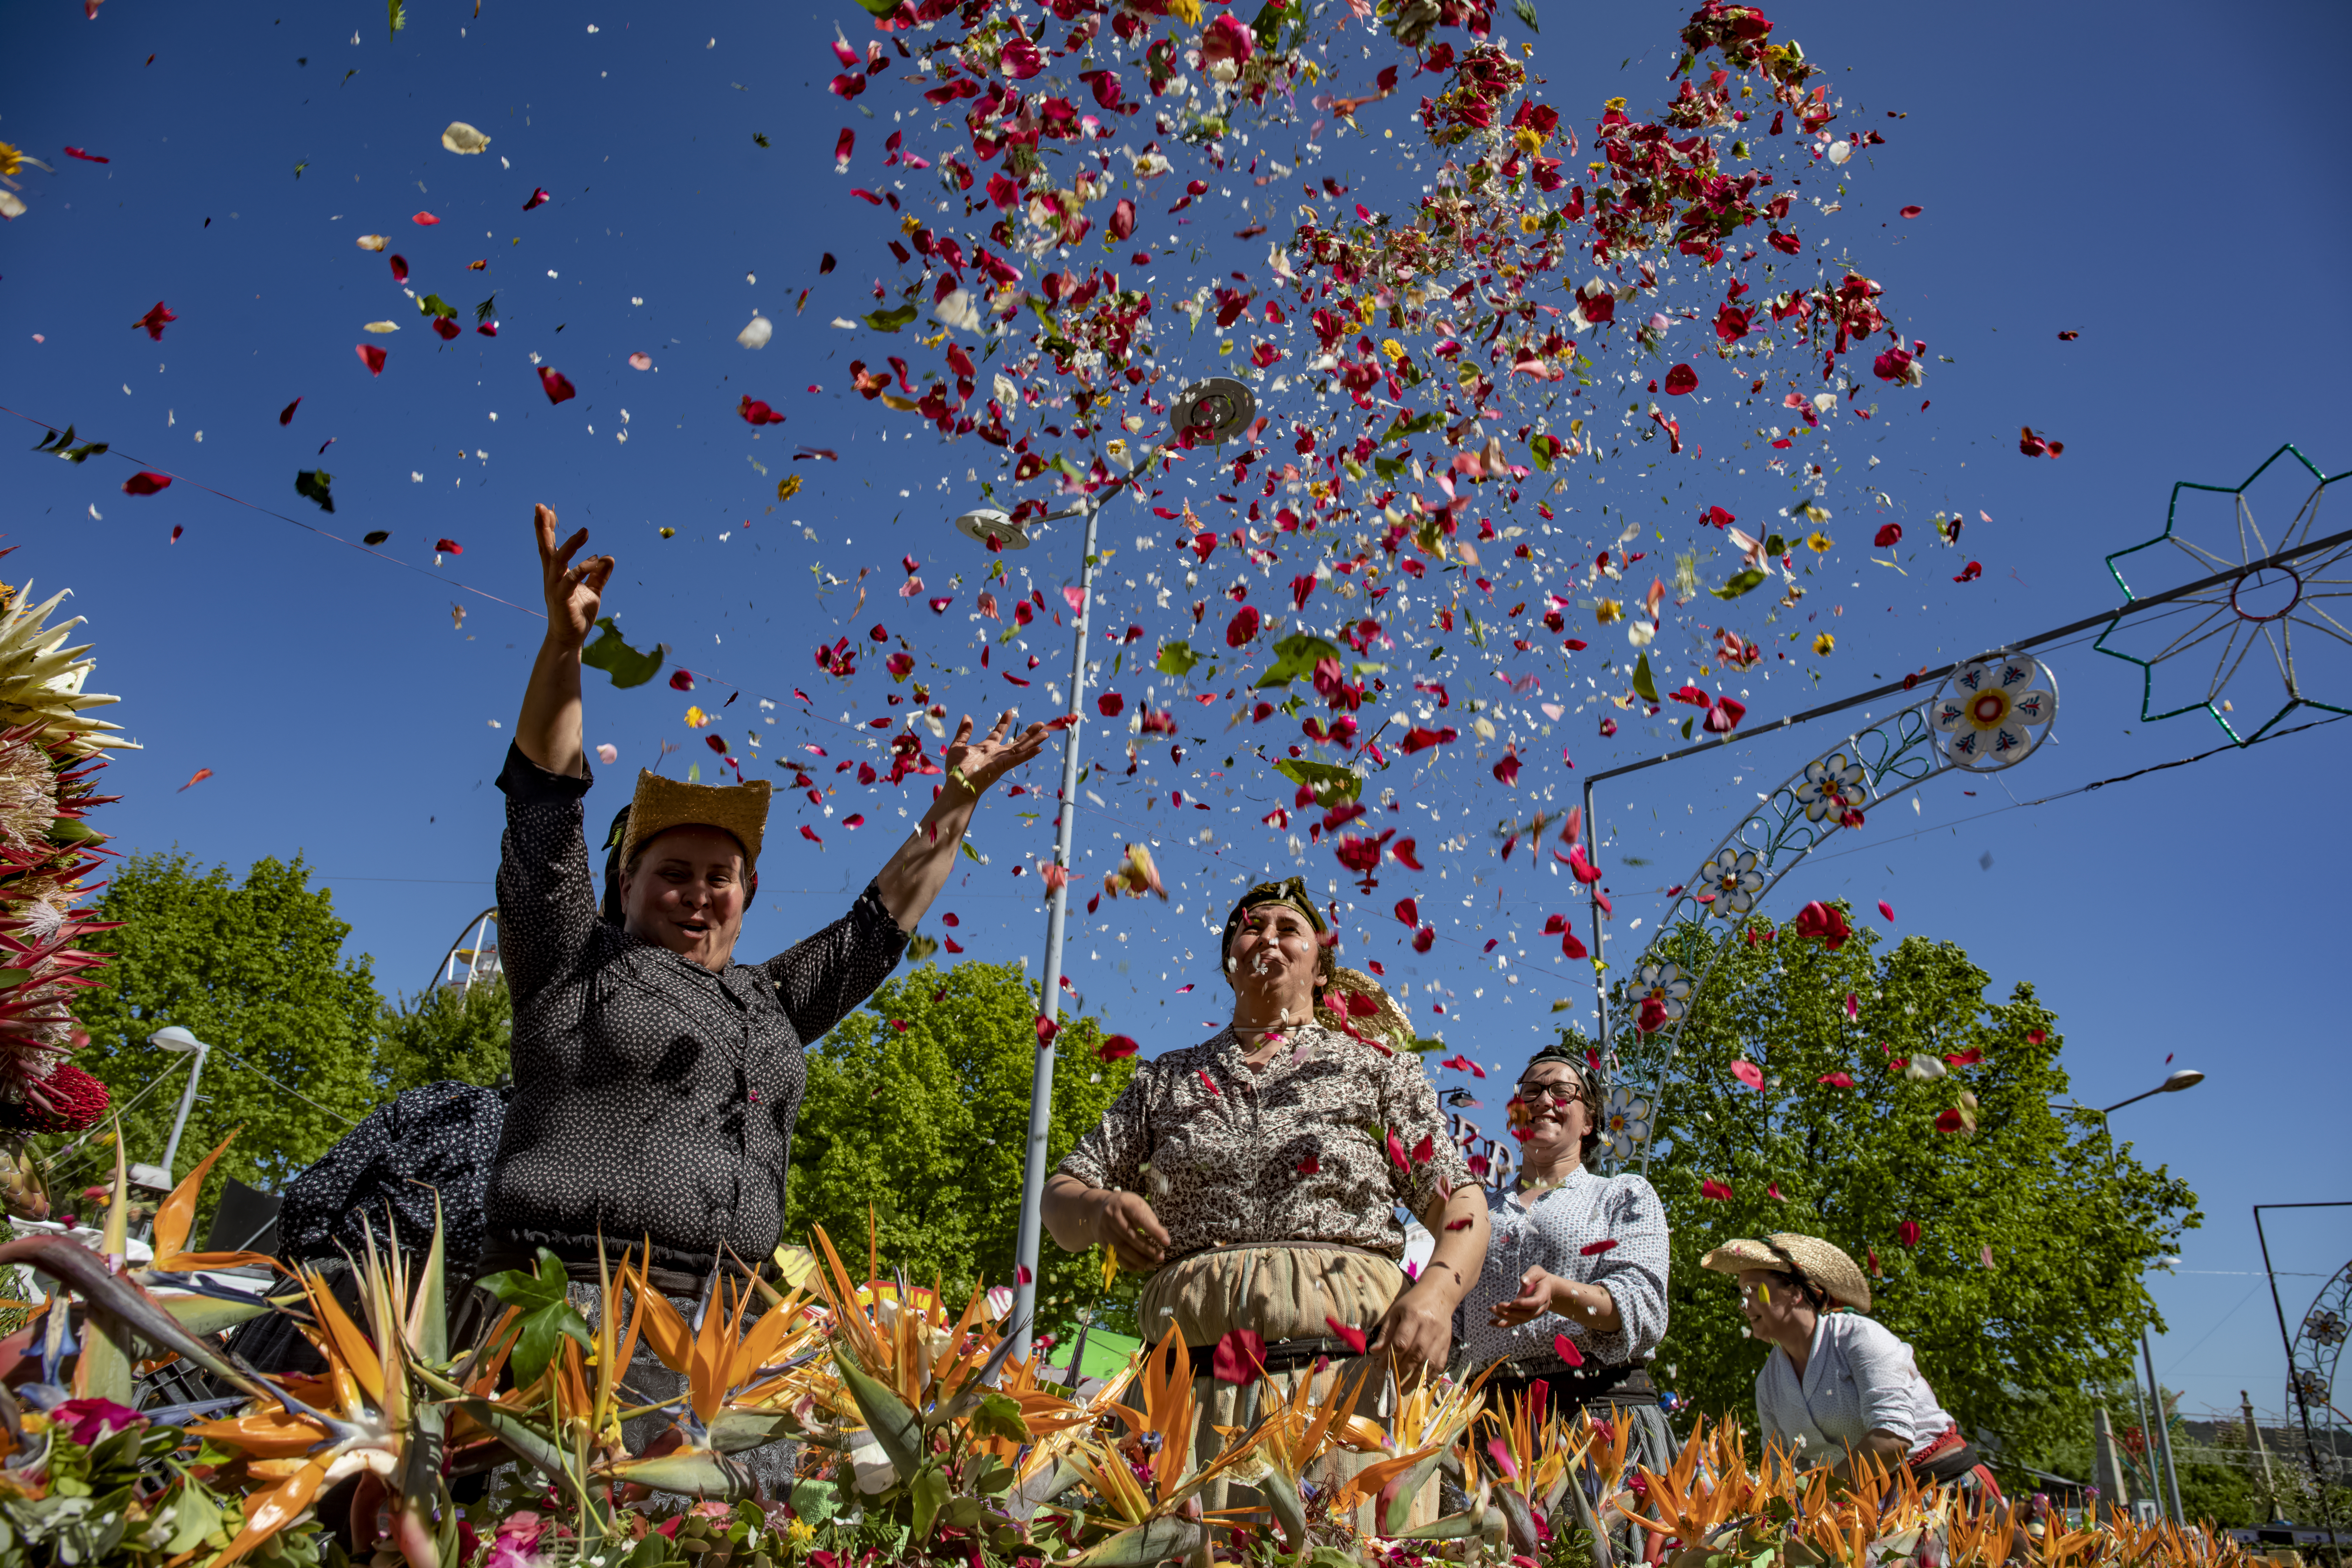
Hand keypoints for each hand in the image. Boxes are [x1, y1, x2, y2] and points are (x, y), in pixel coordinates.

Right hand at [534, 503, 613, 650]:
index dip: (548, 528)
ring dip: (570, 545)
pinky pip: (570, 579)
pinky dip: (582, 568)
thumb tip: (608, 557)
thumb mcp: (593, 591)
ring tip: (585, 531)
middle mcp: (551, 577)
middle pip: (545, 547)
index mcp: (556, 573)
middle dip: (542, 527)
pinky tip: (595, 560)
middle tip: (541, 506)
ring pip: (557, 560)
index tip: (546, 509)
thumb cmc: (578, 615)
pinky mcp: (561, 598)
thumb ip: (599, 574)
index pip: (550, 546)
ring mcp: (554, 587)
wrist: (570, 639)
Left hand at [942, 711, 1050, 799]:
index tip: (1010, 712)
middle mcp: (997, 753)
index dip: (1005, 722)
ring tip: (1046, 733)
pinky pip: (1019, 758)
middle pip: (1017, 741)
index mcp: (987, 747)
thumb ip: (963, 732)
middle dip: (1029, 732)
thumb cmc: (956, 769)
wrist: (957, 784)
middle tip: (1041, 723)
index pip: (999, 732)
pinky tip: (1040, 748)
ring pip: (1022, 748)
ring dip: (1034, 741)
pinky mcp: (1003, 766)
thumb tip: (967, 716)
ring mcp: (1001, 759)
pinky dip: (1029, 754)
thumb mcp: (958, 746)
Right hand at [1093, 1190, 1169, 1270]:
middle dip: (1147, 1248)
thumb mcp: (1137, 1204)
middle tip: (1161, 1257)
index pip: (1140, 1218)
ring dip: (1138, 1259)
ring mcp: (1104, 1229)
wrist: (1095, 1209)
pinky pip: (1115, 1255)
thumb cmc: (1124, 1206)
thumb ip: (1150, 1218)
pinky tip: (1140, 1267)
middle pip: (1130, 1235)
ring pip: (1122, 1247)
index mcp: (1124, 1204)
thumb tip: (1164, 1234)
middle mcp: (1111, 1216)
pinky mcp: (1101, 1241)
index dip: (1154, 1231)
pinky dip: (1128, 1263)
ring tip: (1152, 1265)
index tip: (1167, 1242)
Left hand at [1370, 1280, 1454, 1380]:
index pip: (1402, 1342)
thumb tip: (1374, 1351)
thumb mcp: (1396, 1312)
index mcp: (1414, 1316)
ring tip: (1402, 1390)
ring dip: (1414, 1379)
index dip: (1390, 1358)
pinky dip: (1429, 1377)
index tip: (1380, 1368)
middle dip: (1401, 1371)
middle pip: (1415, 1354)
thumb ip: (1386, 1332)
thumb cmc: (1413, 1303)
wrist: (1439, 1295)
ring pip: (1427, 1362)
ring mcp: (1440, 1337)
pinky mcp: (1447, 1345)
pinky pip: (1439, 1365)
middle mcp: (1429, 1328)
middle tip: (1389, 1382)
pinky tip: (1419, 1384)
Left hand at [1489, 1266, 1565, 1327]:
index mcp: (1543, 1296)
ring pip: (1519, 1320)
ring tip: (1491, 1309)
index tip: (1513, 1302)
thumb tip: (1523, 1281)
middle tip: (1498, 1305)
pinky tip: (1491, 1322)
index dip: (1524, 1304)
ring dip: (1505, 1317)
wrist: (1545, 1288)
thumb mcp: (1538, 1272)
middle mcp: (1539, 1309)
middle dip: (1511, 1311)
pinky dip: (1502, 1324)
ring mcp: (1532, 1315)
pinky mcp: (1524, 1317)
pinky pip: (1514, 1323)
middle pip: (1526, 1315)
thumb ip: (1531, 1275)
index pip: (1535, 1303)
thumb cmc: (1540, 1278)